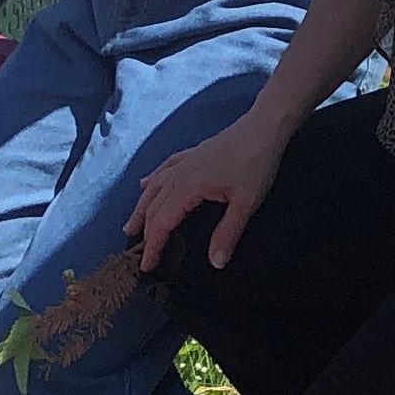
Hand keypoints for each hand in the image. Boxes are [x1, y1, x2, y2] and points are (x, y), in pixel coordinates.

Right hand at [129, 107, 291, 274]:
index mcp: (188, 187)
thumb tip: (216, 264)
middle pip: (153, 206)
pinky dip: (152, 179)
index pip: (162, 222)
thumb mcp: (246, 202)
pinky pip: (165, 169)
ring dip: (141, 208)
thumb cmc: (256, 163)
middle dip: (144, 232)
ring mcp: (185, 161)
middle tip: (138, 255)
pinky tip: (145, 183)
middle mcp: (179, 174)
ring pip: (154, 187)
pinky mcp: (193, 153)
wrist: (264, 127)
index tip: (146, 267)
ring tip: (130, 226)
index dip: (153, 246)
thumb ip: (228, 233)